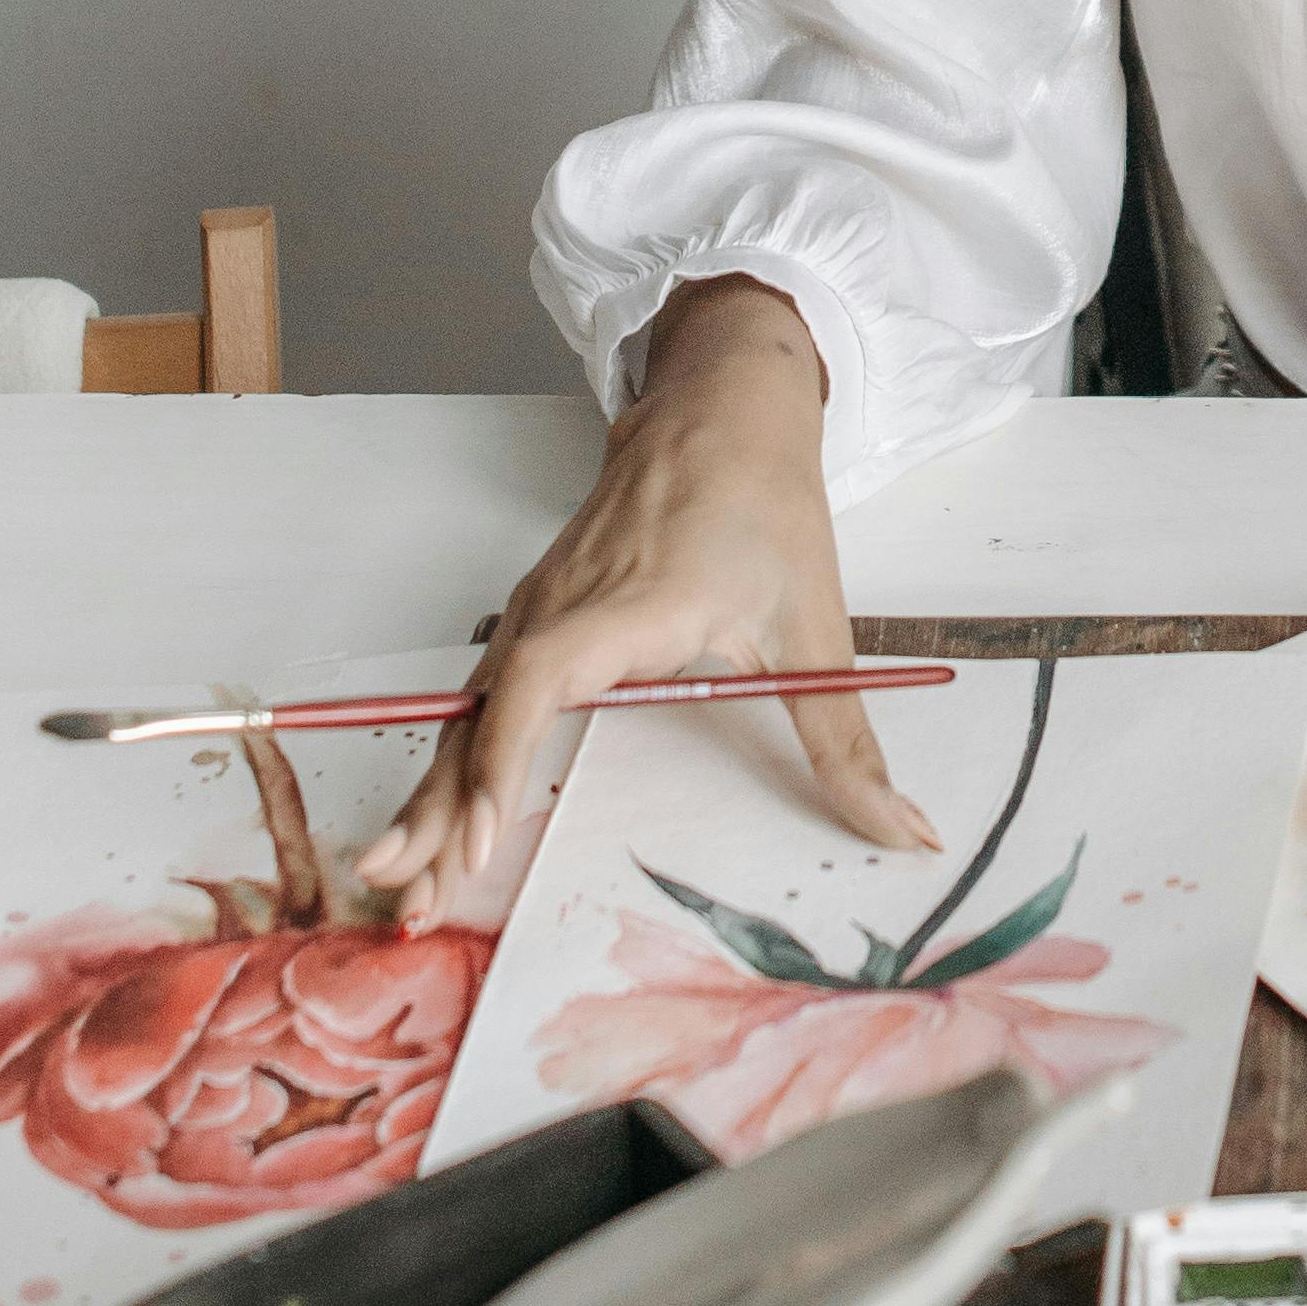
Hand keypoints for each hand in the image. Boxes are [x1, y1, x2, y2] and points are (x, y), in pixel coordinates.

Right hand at [361, 278, 935, 925]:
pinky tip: (433, 824)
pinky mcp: (536, 619)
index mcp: (633, 602)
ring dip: (429, 795)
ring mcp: (540, 610)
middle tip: (407, 895)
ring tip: (398, 880)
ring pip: (468, 711)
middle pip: (480, 714)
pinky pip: (479, 698)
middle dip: (437, 809)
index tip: (481, 834)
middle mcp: (567, 606)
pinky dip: (451, 761)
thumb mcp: (818, 628)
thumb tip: (908, 832)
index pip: (541, 680)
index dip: (504, 757)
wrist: (719, 409)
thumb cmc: (765, 505)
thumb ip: (849, 745)